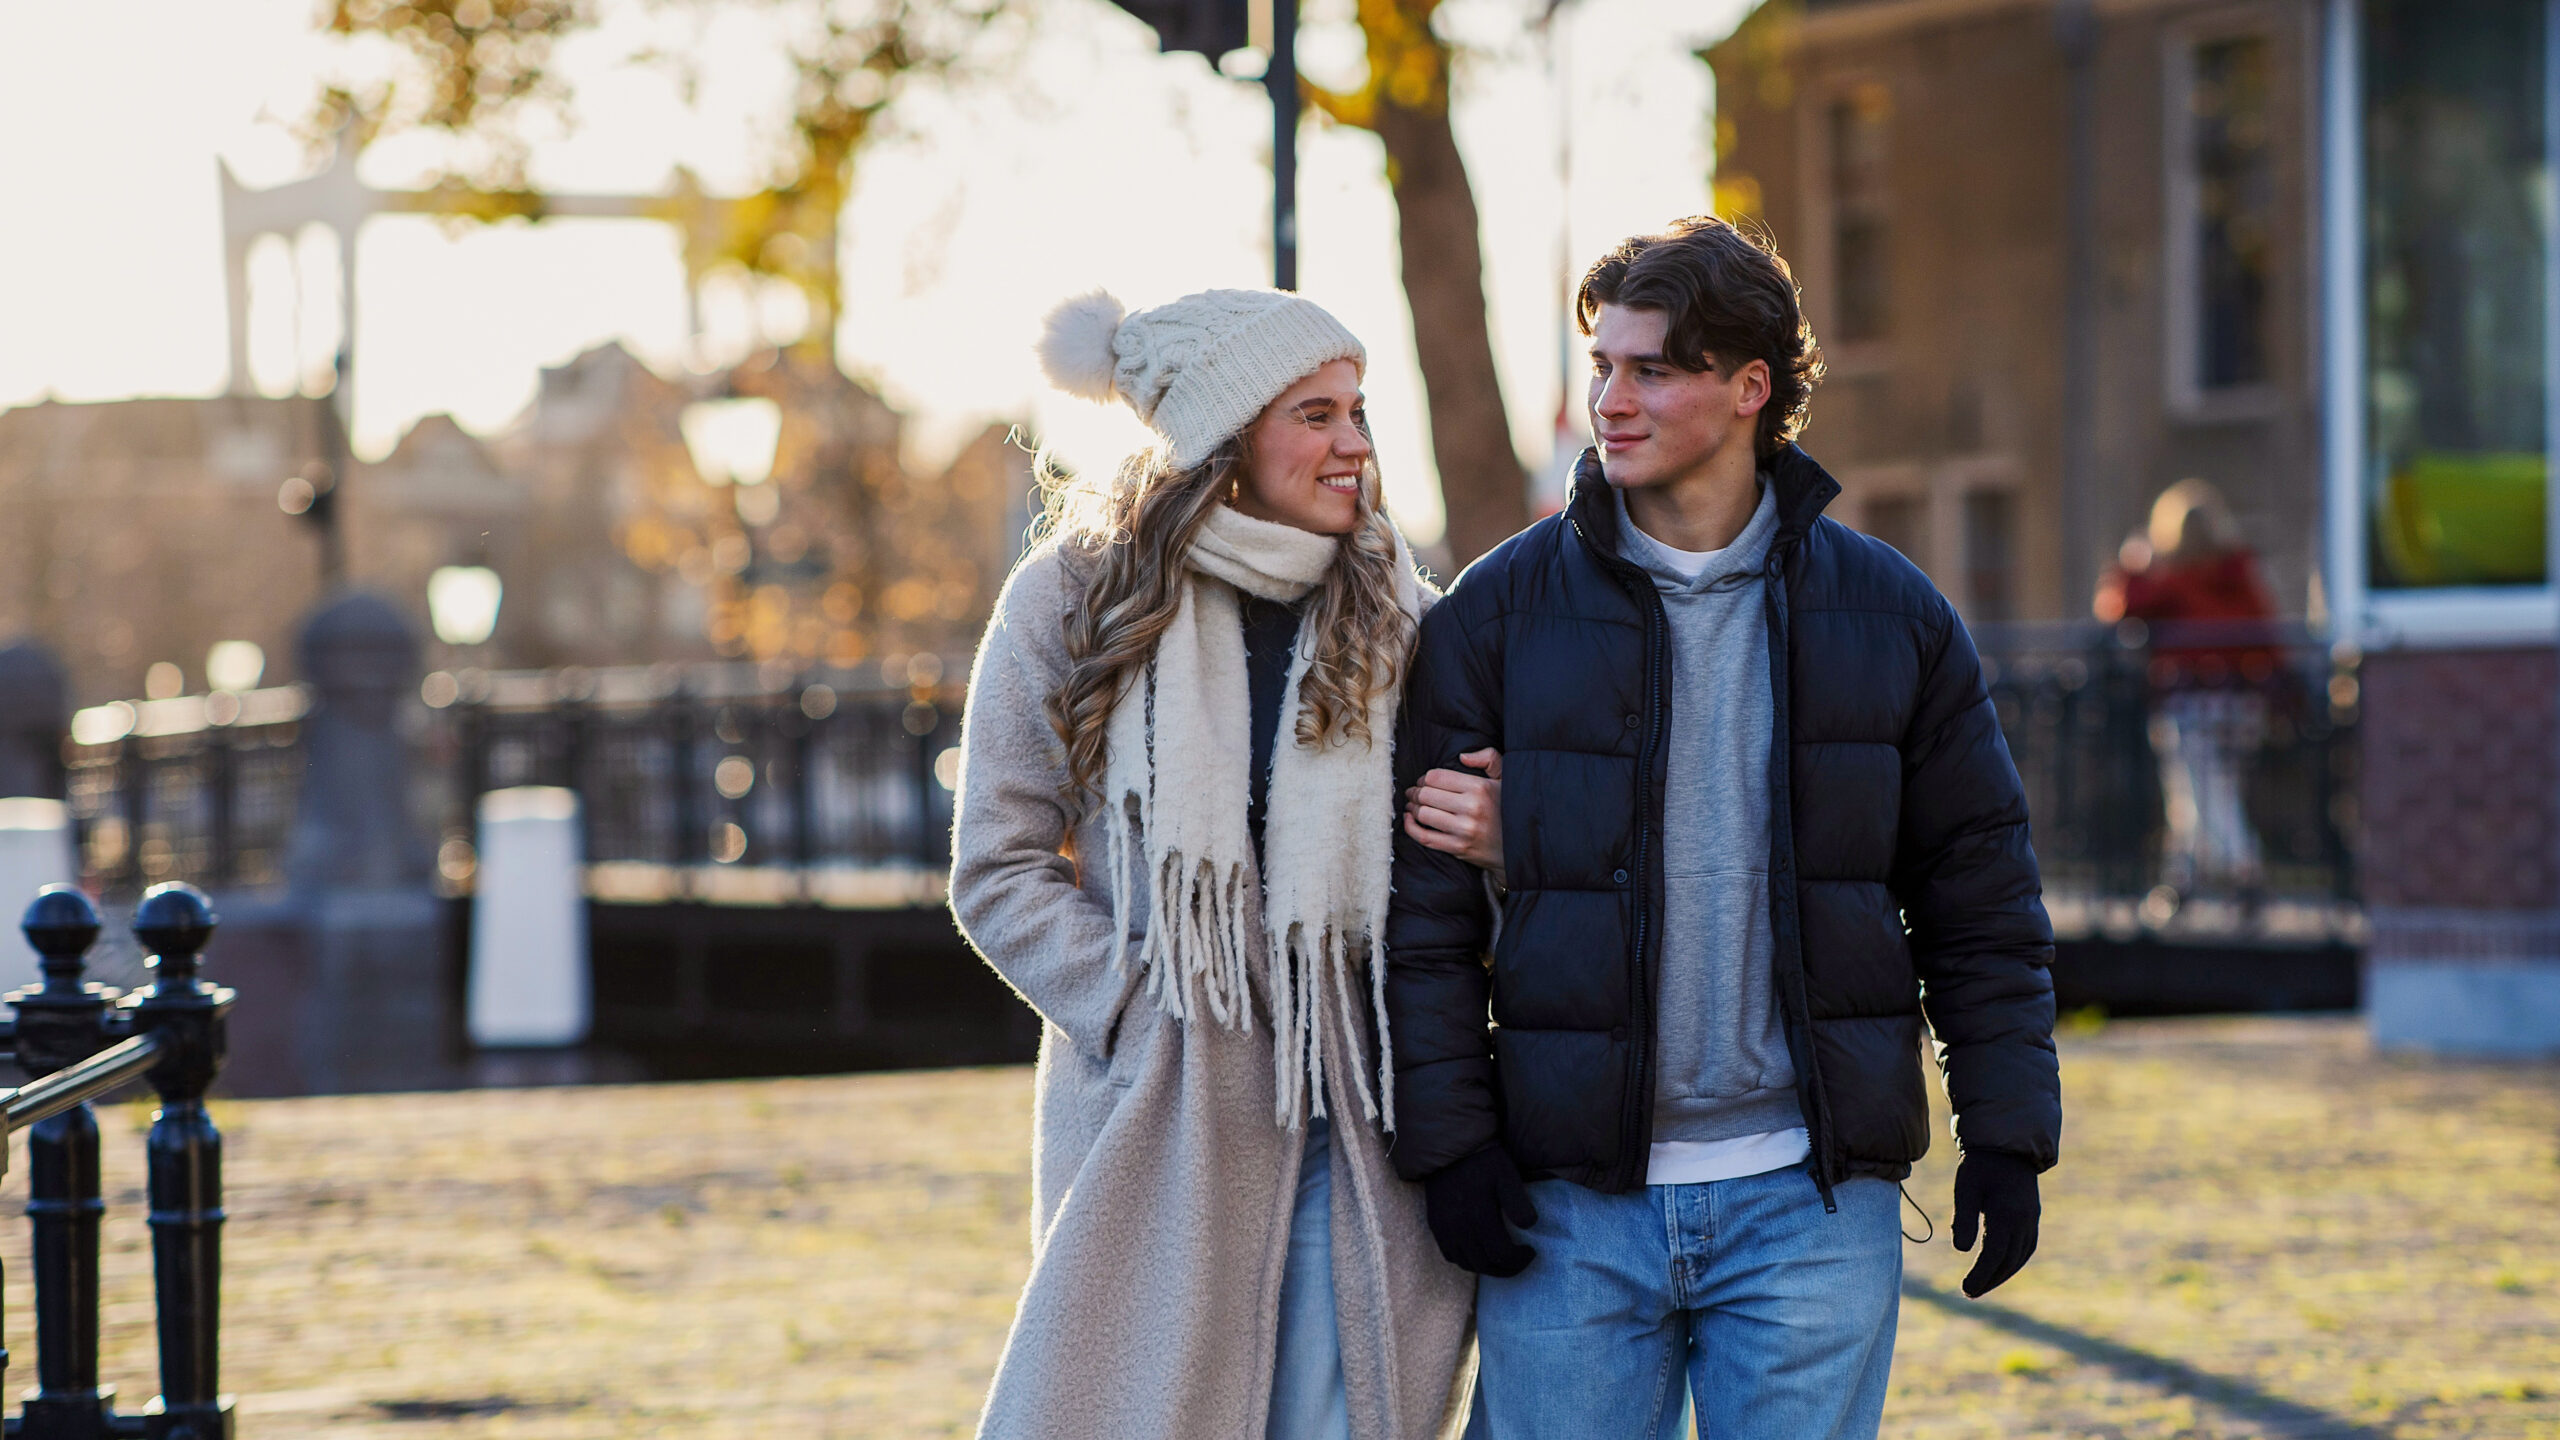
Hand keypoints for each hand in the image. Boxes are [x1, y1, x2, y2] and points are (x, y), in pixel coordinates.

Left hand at [1403, 749, 1503, 876]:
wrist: (1521, 846)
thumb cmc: (1510, 808)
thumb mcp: (1506, 778)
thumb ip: (1489, 758)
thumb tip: (1463, 756)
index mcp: (1479, 787)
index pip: (1436, 777)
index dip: (1425, 778)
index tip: (1424, 781)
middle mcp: (1471, 808)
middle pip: (1426, 794)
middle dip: (1415, 792)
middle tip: (1413, 793)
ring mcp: (1463, 830)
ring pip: (1423, 814)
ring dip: (1412, 808)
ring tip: (1412, 805)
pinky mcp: (1458, 848)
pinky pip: (1424, 837)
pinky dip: (1410, 828)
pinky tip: (1409, 819)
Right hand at [1422, 1144, 1538, 1276]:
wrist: (1450, 1150)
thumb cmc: (1484, 1162)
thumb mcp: (1507, 1176)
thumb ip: (1519, 1203)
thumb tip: (1529, 1227)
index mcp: (1479, 1216)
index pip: (1502, 1254)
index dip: (1520, 1260)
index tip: (1531, 1252)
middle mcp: (1459, 1228)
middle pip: (1486, 1264)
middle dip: (1507, 1269)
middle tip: (1521, 1261)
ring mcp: (1444, 1229)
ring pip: (1468, 1264)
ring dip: (1488, 1268)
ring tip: (1503, 1260)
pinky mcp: (1436, 1226)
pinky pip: (1451, 1256)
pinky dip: (1468, 1261)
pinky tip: (1479, 1253)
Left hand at [1952, 1150, 2040, 1296]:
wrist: (2007, 1145)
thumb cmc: (1980, 1166)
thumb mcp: (1965, 1188)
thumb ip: (1964, 1218)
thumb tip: (1961, 1250)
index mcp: (2007, 1214)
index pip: (1993, 1254)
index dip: (1980, 1275)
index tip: (1965, 1288)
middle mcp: (2024, 1221)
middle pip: (2008, 1261)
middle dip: (1989, 1280)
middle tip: (1969, 1292)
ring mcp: (2031, 1220)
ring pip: (2019, 1257)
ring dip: (2001, 1274)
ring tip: (1981, 1286)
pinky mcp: (2032, 1218)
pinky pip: (2026, 1248)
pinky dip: (2013, 1263)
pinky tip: (1999, 1268)